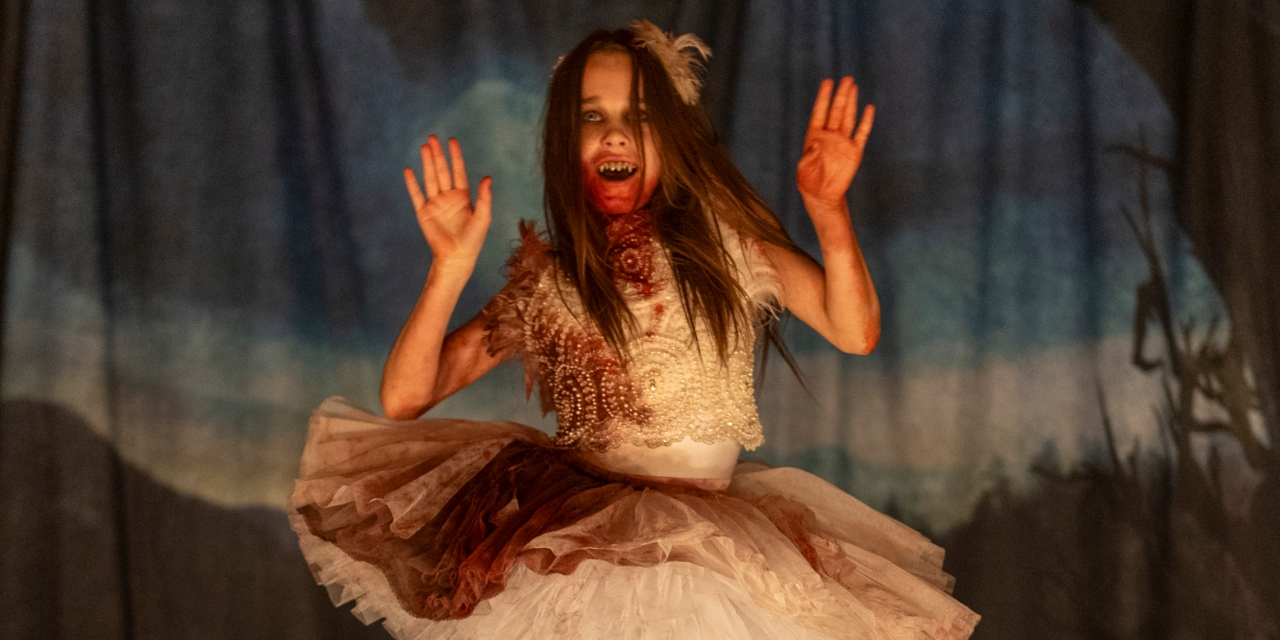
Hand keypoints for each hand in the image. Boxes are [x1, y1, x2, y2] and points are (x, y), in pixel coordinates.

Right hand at [403, 135, 491, 269]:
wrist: (457, 257)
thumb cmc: (473, 240)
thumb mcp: (483, 217)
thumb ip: (485, 197)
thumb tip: (487, 177)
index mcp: (463, 196)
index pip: (458, 170)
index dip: (455, 155)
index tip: (452, 140)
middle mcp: (448, 197)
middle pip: (442, 170)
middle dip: (438, 154)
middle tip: (433, 137)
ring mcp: (435, 204)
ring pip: (430, 178)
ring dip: (427, 163)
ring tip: (424, 147)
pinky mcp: (424, 213)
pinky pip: (416, 195)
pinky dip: (412, 183)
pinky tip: (409, 170)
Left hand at [797, 77, 874, 209]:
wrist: (823, 196)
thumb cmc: (809, 181)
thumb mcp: (804, 169)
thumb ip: (809, 155)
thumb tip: (816, 142)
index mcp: (814, 136)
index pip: (820, 112)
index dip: (823, 97)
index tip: (828, 82)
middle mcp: (829, 136)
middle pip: (836, 111)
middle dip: (841, 95)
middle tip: (846, 79)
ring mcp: (842, 142)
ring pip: (848, 117)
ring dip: (851, 102)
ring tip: (854, 86)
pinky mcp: (854, 151)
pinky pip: (861, 133)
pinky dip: (866, 121)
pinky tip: (869, 108)